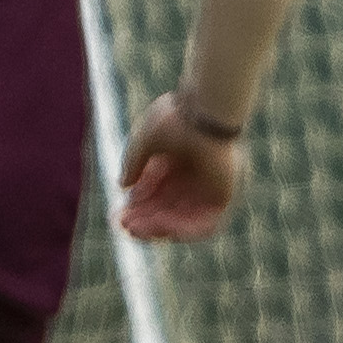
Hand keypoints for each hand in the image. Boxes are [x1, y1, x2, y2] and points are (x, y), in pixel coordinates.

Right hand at [118, 92, 239, 242]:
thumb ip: (134, 162)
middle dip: (145, 219)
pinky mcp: (224, 195)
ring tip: (137, 229)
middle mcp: (196, 173)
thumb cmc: (176, 118)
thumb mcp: (144, 141)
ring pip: (183, 218)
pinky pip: (206, 223)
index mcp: (180, 157)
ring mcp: (211, 186)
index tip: (118, 215)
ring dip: (159, 227)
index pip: (157, 190)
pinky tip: (162, 228)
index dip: (138, 205)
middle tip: (124, 226)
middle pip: (169, 207)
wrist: (207, 113)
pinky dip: (184, 229)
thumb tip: (123, 185)